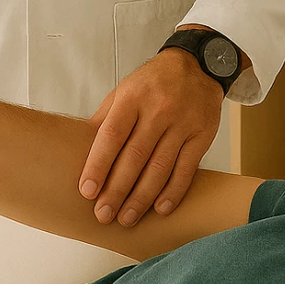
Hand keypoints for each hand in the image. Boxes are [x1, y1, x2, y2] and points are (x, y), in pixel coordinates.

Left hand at [77, 49, 223, 227]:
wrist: (198, 65)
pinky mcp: (203, 135)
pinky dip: (173, 191)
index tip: (87, 190)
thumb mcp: (125, 90)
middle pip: (135, 157)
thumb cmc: (153, 82)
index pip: (111, 136)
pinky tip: (160, 208)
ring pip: (160, 167)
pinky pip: (186, 168)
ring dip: (141, 198)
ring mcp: (183, 123)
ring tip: (126, 218)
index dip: (98, 165)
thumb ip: (106, 119)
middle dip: (117, 190)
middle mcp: (158, 110)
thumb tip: (81, 150)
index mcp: (133, 98)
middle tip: (103, 215)